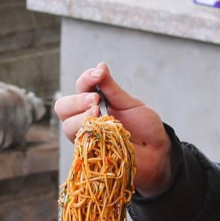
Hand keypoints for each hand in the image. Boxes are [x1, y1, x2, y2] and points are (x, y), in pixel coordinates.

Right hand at [51, 62, 174, 195]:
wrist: (157, 152)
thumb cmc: (143, 126)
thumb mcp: (130, 103)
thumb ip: (112, 88)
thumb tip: (100, 65)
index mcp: (93, 103)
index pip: (79, 88)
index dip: (85, 80)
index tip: (98, 75)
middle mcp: (85, 119)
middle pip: (62, 107)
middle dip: (77, 101)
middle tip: (95, 101)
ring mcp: (86, 137)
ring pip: (67, 127)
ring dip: (80, 119)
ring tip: (99, 116)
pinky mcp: (90, 155)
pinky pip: (80, 146)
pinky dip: (88, 137)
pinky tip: (101, 134)